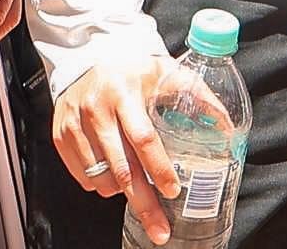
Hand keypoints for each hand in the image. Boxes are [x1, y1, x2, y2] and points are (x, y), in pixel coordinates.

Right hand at [54, 58, 186, 236]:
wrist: (87, 58)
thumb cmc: (132, 70)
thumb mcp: (166, 72)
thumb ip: (198, 95)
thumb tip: (226, 126)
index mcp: (124, 92)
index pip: (143, 139)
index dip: (159, 168)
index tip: (173, 190)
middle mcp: (96, 109)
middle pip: (122, 169)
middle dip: (143, 203)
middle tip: (159, 229)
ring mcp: (74, 125)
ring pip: (102, 178)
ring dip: (123, 192)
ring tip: (137, 188)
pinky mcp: (60, 136)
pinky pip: (84, 177)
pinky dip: (102, 184)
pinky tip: (114, 173)